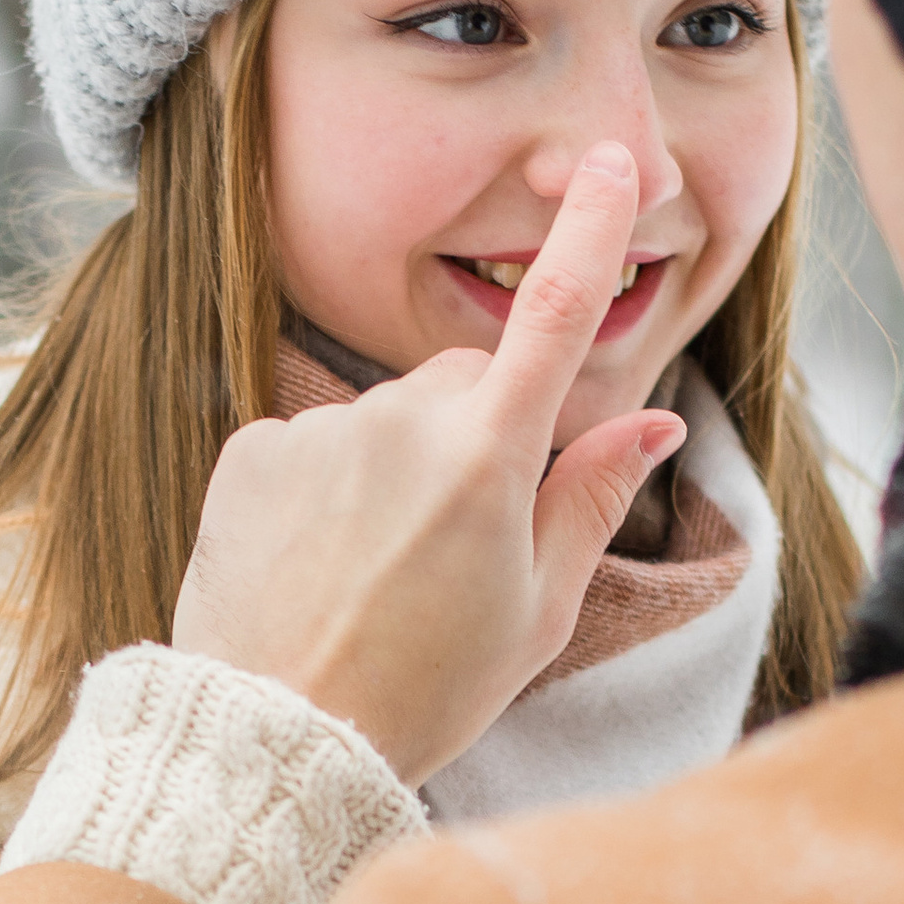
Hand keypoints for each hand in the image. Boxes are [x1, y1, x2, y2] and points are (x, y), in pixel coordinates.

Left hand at [171, 143, 686, 783]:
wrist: (276, 739)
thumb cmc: (422, 689)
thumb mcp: (537, 611)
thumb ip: (591, 498)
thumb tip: (653, 420)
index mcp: (490, 457)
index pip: (557, 316)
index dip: (586, 231)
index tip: (600, 163)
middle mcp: (402, 421)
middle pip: (467, 385)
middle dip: (477, 437)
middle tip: (460, 548)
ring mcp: (320, 430)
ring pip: (385, 420)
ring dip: (393, 470)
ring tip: (375, 574)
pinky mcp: (250, 450)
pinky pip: (311, 445)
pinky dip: (322, 488)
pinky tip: (315, 563)